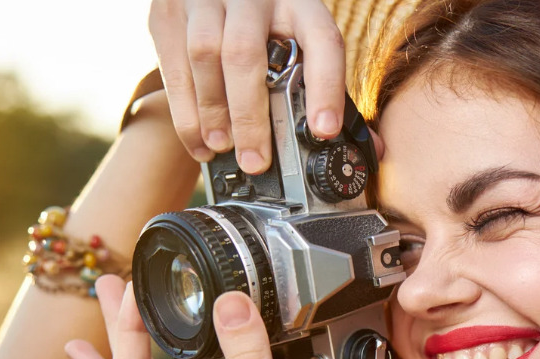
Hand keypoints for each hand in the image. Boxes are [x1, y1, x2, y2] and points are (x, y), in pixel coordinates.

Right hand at [148, 0, 349, 172]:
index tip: (324, 131)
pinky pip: (172, 65)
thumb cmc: (269, 23)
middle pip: (246, 53)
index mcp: (301, 3)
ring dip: (212, 113)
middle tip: (256, 161)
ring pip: (204, 56)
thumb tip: (370, 150)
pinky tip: (199, 142)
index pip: (321, 41)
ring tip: (223, 149)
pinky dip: (184, 111)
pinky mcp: (168, 12)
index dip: (326, 88)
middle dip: (250, 116)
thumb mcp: (303, 38)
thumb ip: (330, 88)